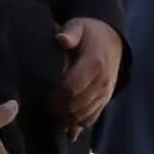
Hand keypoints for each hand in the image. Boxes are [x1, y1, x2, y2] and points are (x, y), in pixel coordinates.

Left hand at [51, 18, 122, 139]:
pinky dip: (78, 125)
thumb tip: (61, 39)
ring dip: (67, 118)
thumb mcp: (79, 26)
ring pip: (84, 116)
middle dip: (58, 108)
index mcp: (94, 65)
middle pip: (77, 105)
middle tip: (43, 105)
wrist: (112, 40)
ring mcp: (105, 94)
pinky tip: (66, 128)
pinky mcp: (105, 101)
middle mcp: (102, 83)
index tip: (42, 93)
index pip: (72, 88)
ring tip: (51, 113)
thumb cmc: (89, 33)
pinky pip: (93, 119)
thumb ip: (70, 33)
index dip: (55, 94)